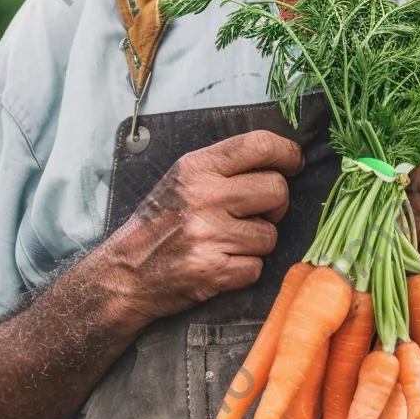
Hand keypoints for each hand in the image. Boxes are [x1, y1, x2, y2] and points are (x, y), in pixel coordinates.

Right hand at [100, 130, 303, 323]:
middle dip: (275, 204)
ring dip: (257, 242)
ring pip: (270, 233)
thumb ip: (225, 167)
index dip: (287, 153)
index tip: (293, 163)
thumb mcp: (183, 180)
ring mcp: (208, 235)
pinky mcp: (214, 271)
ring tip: (228, 241)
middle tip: (256, 213)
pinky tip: (221, 263)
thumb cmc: (161, 223)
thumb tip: (281, 160)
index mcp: (196, 168)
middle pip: (276, 190)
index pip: (259, 145)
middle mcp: (203, 196)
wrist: (126, 273)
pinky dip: (245, 269)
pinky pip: (257, 266)